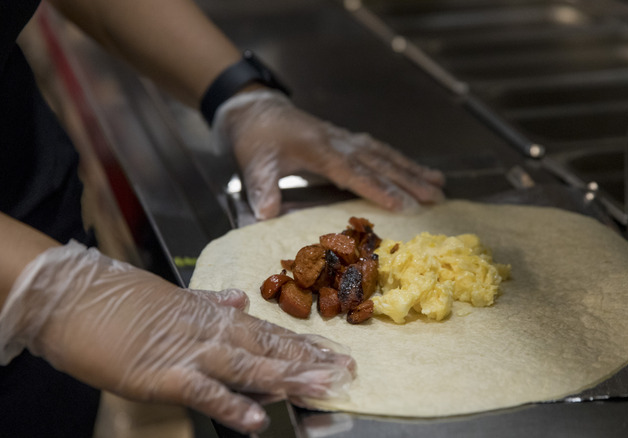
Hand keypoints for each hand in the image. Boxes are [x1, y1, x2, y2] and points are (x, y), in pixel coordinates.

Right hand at [0, 241, 355, 432]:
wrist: (76, 297)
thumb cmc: (122, 300)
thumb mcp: (175, 299)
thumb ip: (209, 301)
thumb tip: (238, 299)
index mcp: (215, 316)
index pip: (271, 331)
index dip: (306, 345)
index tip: (337, 354)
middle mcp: (212, 331)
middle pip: (272, 348)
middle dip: (311, 362)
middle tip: (347, 374)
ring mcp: (190, 352)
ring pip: (250, 366)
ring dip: (288, 378)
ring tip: (323, 388)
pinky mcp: (164, 374)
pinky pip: (206, 392)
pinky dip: (233, 405)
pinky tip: (259, 419)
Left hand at [212, 90, 445, 219]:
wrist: (257, 110)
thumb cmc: (257, 140)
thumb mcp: (253, 164)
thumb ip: (262, 188)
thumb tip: (265, 214)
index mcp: (320, 150)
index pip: (355, 173)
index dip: (379, 189)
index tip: (403, 205)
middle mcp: (340, 143)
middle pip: (380, 163)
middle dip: (410, 182)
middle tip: (436, 198)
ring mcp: (346, 139)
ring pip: (386, 155)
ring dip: (413, 171)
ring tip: (439, 185)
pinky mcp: (347, 139)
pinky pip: (380, 150)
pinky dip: (401, 161)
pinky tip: (417, 170)